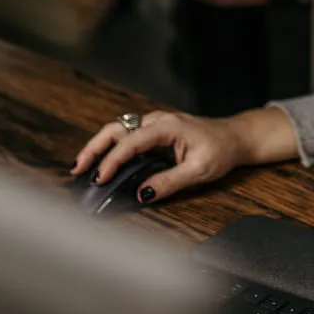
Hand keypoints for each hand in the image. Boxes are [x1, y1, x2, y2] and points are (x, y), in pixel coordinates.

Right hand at [70, 110, 247, 202]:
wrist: (235, 137)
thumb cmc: (221, 150)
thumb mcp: (199, 170)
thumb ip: (170, 181)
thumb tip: (142, 193)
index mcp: (167, 126)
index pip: (131, 142)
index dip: (112, 161)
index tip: (100, 179)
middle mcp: (157, 120)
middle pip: (116, 129)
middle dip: (94, 148)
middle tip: (78, 169)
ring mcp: (155, 123)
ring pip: (118, 130)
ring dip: (99, 147)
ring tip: (82, 167)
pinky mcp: (155, 131)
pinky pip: (127, 135)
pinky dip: (111, 147)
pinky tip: (103, 162)